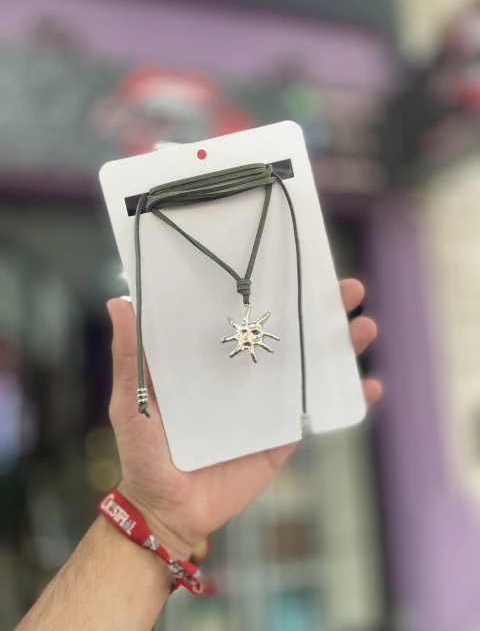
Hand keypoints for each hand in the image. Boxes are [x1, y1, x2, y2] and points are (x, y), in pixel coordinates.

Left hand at [107, 279, 381, 557]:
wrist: (168, 510)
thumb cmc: (144, 452)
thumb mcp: (130, 398)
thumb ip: (129, 354)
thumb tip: (119, 302)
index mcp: (213, 358)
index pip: (247, 314)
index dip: (273, 290)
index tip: (296, 266)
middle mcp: (245, 373)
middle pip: (290, 334)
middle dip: (322, 310)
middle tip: (348, 289)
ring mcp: (267, 403)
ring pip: (311, 367)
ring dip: (342, 346)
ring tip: (364, 327)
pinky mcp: (283, 435)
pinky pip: (318, 413)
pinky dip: (348, 400)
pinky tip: (370, 386)